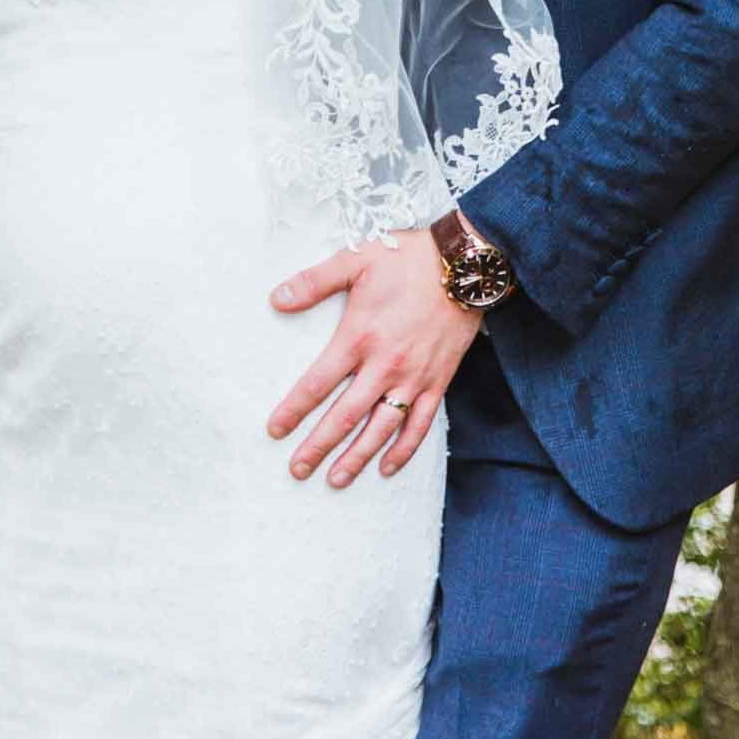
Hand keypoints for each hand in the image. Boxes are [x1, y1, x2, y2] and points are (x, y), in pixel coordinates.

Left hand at [267, 222, 481, 487]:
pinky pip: (420, 424)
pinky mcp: (438, 381)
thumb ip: (314, 282)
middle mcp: (385, 365)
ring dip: (357, 457)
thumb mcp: (356, 260)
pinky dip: (404, 449)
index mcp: (359, 336)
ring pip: (381, 428)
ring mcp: (414, 377)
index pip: (318, 383)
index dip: (294, 409)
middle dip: (319, 446)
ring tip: (336, 480)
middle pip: (345, 416)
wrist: (463, 264)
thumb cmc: (408, 258)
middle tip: (298, 469)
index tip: (275, 430)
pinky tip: (387, 467)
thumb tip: (276, 299)